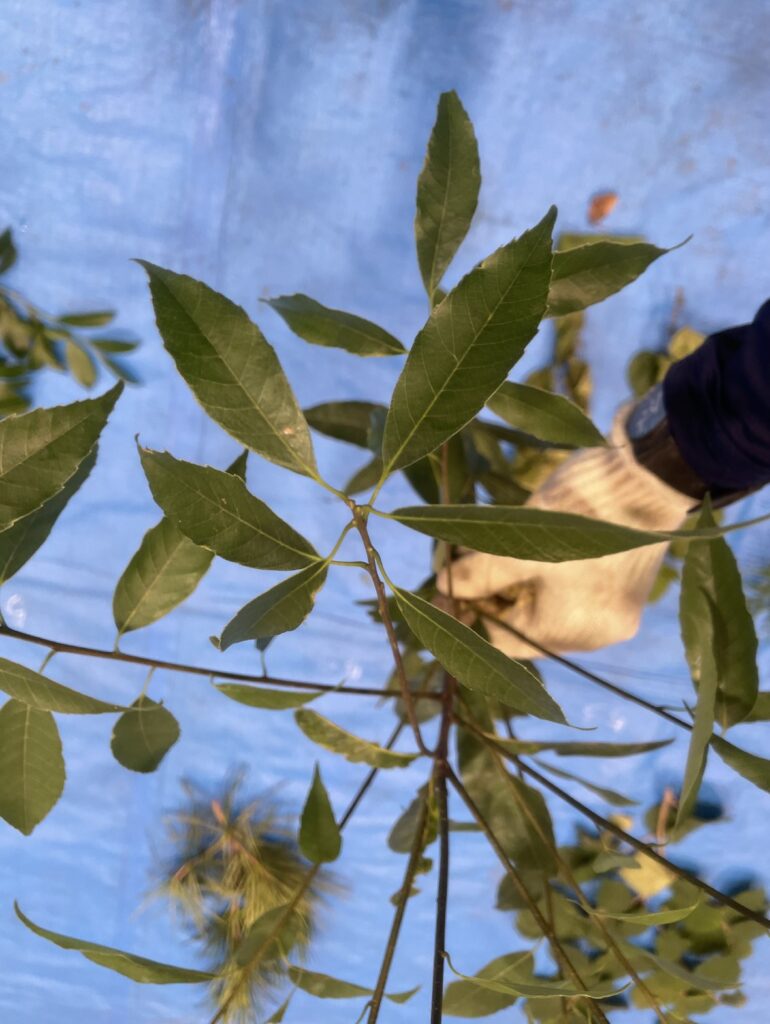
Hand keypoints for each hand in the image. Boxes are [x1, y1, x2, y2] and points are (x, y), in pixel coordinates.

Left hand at [437, 408, 693, 659]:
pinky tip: (509, 547)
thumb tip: (443, 588)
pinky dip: (533, 572)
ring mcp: (608, 605)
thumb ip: (479, 573)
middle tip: (455, 565)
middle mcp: (596, 630)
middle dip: (487, 594)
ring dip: (506, 581)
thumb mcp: (519, 544)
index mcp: (577, 632)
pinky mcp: (613, 579)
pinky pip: (563, 588)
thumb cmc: (583, 510)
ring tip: (476, 551)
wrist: (649, 471)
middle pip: (524, 624)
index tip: (442, 590)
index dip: (468, 616)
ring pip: (541, 604)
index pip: (505, 641)